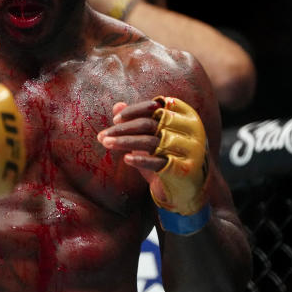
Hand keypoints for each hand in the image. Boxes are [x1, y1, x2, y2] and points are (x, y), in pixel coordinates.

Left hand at [97, 97, 209, 233]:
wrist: (190, 186)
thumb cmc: (168, 155)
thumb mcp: (153, 136)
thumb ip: (137, 119)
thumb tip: (117, 105)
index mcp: (184, 116)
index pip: (155, 107)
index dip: (133, 111)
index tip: (115, 119)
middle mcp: (188, 130)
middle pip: (148, 124)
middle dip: (122, 129)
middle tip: (102, 135)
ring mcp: (187, 149)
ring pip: (150, 142)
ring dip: (124, 142)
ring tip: (106, 143)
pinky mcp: (182, 168)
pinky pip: (158, 162)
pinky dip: (140, 160)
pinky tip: (125, 159)